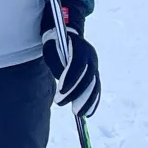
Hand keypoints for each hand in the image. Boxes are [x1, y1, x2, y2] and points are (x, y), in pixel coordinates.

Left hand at [41, 0, 99, 116]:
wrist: (68, 33)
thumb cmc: (55, 43)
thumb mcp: (51, 48)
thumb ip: (56, 64)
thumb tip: (63, 85)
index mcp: (79, 47)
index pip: (76, 65)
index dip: (70, 79)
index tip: (61, 91)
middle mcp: (91, 56)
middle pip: (87, 77)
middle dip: (77, 93)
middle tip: (65, 105)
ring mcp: (95, 65)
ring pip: (94, 84)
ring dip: (88, 101)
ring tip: (79, 114)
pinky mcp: (95, 73)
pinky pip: (96, 88)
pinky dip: (93, 101)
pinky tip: (88, 112)